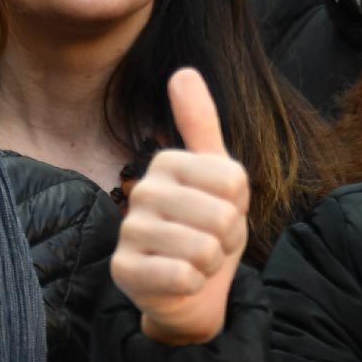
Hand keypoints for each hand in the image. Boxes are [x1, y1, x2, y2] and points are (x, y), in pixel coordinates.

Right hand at [110, 68, 249, 345]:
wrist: (191, 290)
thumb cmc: (207, 228)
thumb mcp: (220, 176)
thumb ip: (203, 125)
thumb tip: (182, 71)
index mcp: (167, 162)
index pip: (234, 181)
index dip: (239, 206)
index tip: (220, 212)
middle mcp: (143, 191)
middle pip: (222, 216)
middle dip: (226, 239)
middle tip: (209, 242)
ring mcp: (129, 231)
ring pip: (203, 249)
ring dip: (210, 263)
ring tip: (195, 261)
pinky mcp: (122, 270)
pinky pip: (182, 276)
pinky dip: (191, 285)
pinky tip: (178, 281)